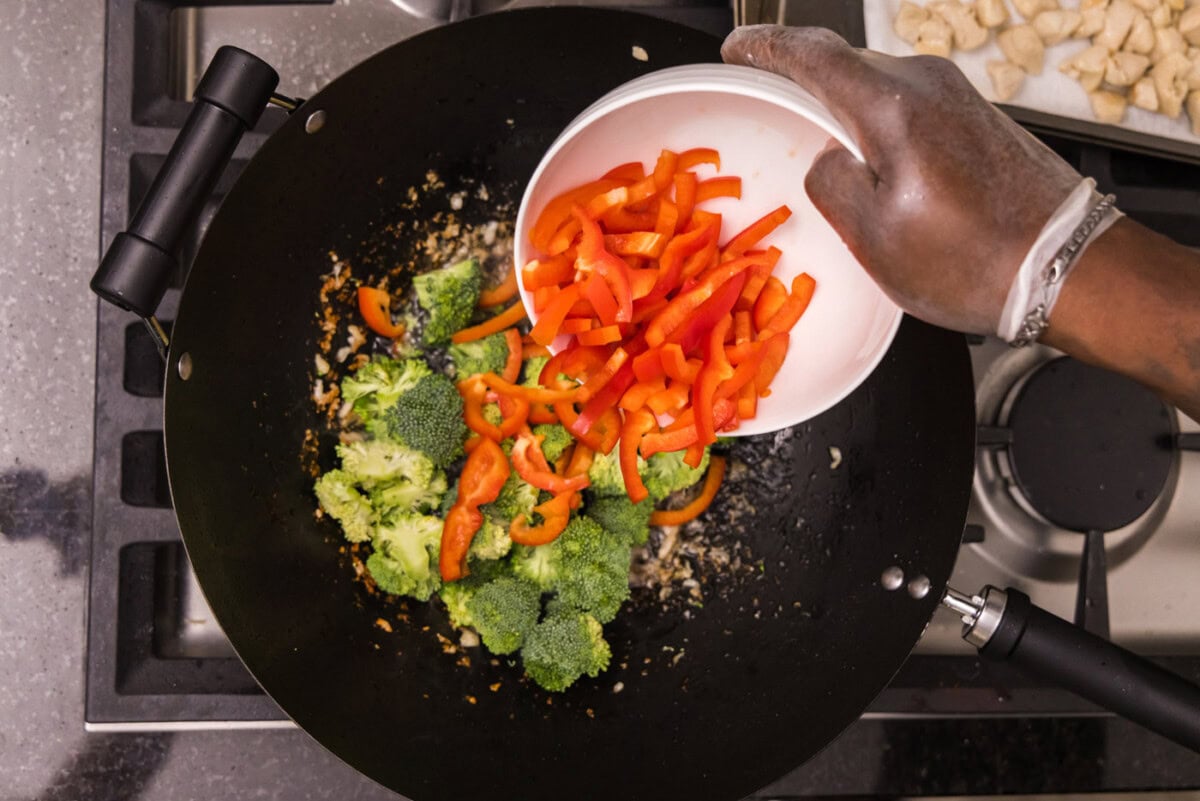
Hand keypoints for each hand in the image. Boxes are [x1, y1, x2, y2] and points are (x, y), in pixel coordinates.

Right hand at [721, 25, 1081, 334]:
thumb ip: (832, 185)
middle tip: (762, 95)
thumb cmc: (970, 261)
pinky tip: (866, 152)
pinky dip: (872, 117)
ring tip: (810, 132)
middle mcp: (926, 84)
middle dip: (798, 75)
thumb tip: (826, 157)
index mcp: (893, 108)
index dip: (767, 46)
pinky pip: (905, 102)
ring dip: (839, 100)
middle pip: (844, 63)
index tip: (736, 48)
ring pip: (875, 84)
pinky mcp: (974, 115)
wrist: (1067, 264)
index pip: (814, 56)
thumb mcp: (876, 239)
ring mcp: (955, 95)